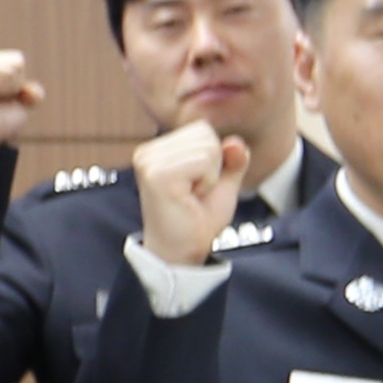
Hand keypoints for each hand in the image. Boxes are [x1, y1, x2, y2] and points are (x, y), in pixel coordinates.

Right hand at [0, 46, 46, 152]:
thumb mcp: (18, 105)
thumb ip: (31, 93)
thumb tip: (35, 94)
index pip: (17, 61)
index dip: (16, 86)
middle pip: (18, 60)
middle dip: (13, 85)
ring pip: (15, 64)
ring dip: (8, 88)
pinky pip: (7, 71)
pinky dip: (3, 88)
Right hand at [133, 117, 252, 268]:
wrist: (181, 253)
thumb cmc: (196, 221)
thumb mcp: (221, 184)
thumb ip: (232, 160)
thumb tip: (235, 141)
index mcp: (156, 150)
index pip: (201, 129)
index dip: (212, 159)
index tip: (195, 186)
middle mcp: (147, 152)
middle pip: (205, 135)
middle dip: (212, 166)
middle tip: (194, 194)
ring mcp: (149, 162)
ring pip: (207, 147)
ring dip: (210, 176)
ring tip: (190, 196)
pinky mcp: (157, 174)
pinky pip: (204, 160)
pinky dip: (207, 181)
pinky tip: (189, 198)